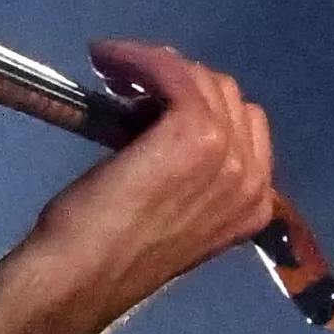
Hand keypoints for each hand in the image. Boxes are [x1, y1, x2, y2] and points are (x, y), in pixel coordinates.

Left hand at [32, 39, 274, 310]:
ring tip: (113, 73)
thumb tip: (156, 120)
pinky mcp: (194, 134)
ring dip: (154, 66)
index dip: (197, 102)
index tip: (149, 98)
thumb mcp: (168, 216)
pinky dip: (138, 57)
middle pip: (227, 96)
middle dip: (178, 81)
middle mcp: (253, 181)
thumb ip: (185, 178)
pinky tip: (106, 59)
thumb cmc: (107, 252)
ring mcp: (229, 157)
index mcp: (253, 205)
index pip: (243, 125)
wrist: (80, 276)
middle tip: (126, 85)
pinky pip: (173, 73)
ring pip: (202, 81)